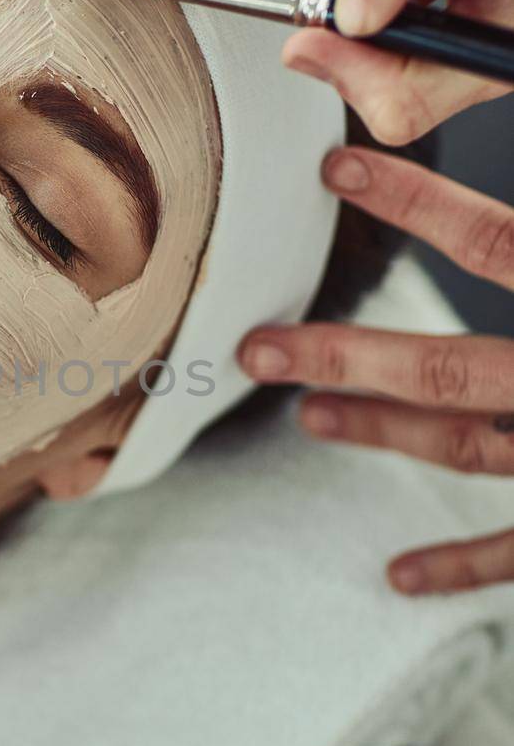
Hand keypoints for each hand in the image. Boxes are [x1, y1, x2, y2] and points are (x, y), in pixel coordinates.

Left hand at [236, 146, 513, 595]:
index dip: (417, 203)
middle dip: (344, 356)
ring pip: (467, 447)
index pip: (497, 245)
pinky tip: (397, 576)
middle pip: (448, 369)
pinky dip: (460, 566)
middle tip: (254, 348)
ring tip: (309, 417)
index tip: (334, 169)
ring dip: (383, 433)